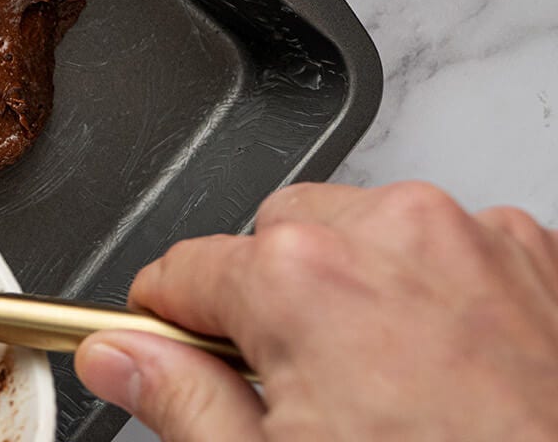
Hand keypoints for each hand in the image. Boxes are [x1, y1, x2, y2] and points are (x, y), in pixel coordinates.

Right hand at [75, 181, 557, 441]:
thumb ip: (180, 400)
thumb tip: (118, 357)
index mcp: (300, 278)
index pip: (180, 270)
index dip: (168, 327)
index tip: (177, 362)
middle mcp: (389, 233)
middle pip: (274, 238)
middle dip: (270, 303)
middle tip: (300, 397)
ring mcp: (474, 239)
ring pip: (363, 233)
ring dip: (354, 291)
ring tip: (386, 393)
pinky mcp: (536, 259)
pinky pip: (448, 248)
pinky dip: (434, 295)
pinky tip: (445, 376)